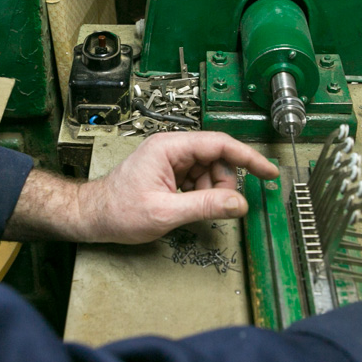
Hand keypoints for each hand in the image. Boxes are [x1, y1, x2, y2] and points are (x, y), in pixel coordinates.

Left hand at [77, 131, 277, 243]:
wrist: (92, 217)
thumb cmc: (118, 210)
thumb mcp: (165, 212)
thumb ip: (205, 207)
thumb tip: (239, 203)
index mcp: (170, 147)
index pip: (219, 144)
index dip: (248, 158)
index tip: (269, 172)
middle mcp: (172, 148)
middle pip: (217, 159)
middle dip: (224, 185)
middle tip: (219, 208)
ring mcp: (171, 160)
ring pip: (210, 172)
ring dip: (211, 193)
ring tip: (191, 210)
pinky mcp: (170, 174)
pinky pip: (198, 181)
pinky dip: (200, 196)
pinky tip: (186, 208)